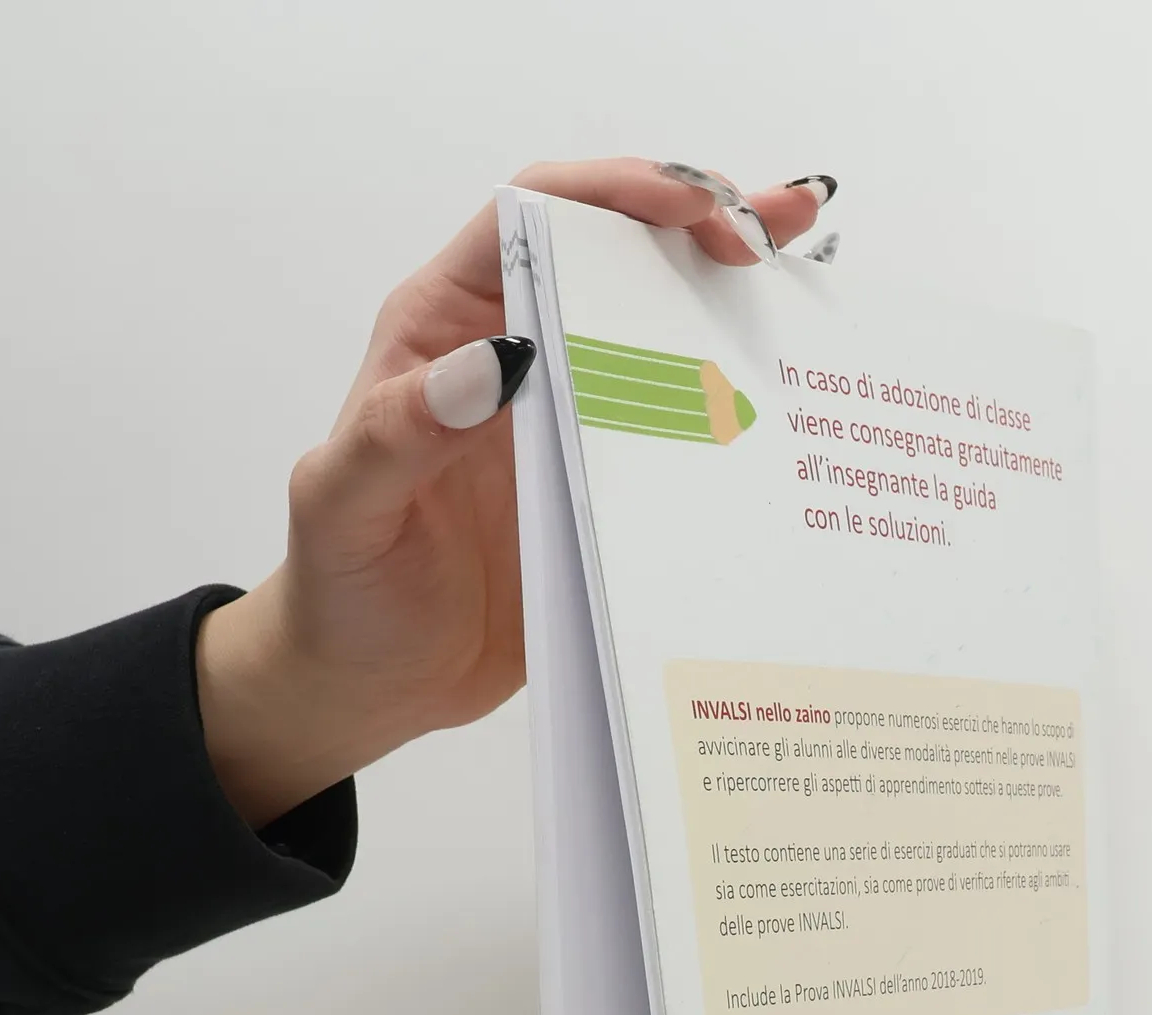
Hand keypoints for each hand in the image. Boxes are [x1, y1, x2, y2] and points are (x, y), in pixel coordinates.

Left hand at [196, 158, 834, 827]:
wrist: (377, 684)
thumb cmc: (345, 590)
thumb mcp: (348, 509)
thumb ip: (399, 432)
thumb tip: (489, 367)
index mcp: (446, 331)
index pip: (534, 218)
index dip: (615, 193)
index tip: (693, 206)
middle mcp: (516, 357)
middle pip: (616, 252)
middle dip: (701, 218)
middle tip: (773, 226)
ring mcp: (571, 418)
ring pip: (659, 327)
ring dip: (734, 290)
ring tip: (807, 258)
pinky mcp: (610, 481)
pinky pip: (680, 421)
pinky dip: (736, 392)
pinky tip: (794, 378)